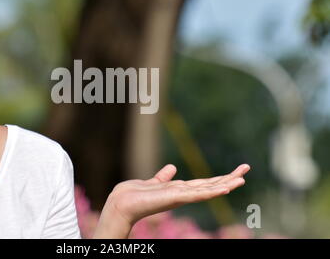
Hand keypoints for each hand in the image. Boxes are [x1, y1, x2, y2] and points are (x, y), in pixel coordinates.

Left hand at [93, 163, 250, 237]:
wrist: (123, 202)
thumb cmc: (136, 195)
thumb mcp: (154, 182)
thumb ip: (163, 176)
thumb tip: (172, 167)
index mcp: (180, 190)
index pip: (205, 183)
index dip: (220, 177)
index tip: (236, 170)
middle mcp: (184, 194)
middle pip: (211, 185)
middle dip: (229, 178)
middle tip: (246, 169)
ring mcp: (182, 197)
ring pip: (209, 190)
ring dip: (226, 184)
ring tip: (242, 179)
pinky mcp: (176, 198)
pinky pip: (198, 194)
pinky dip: (212, 192)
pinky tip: (225, 188)